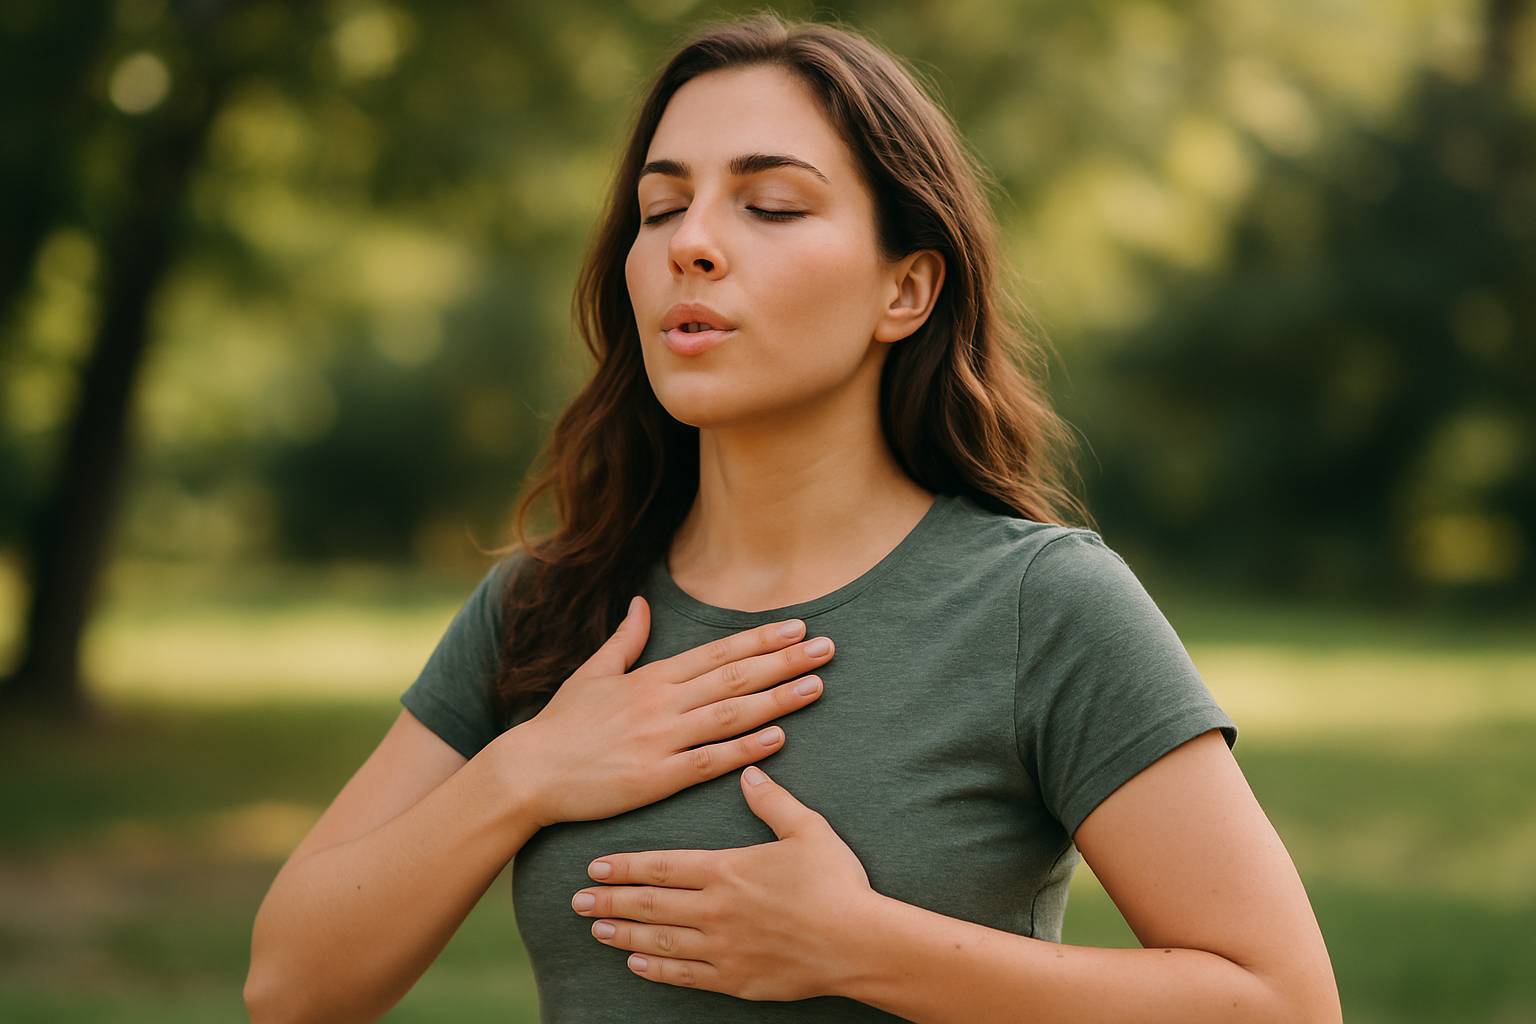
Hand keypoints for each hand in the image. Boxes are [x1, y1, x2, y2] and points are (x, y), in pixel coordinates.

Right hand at [513, 597, 835, 827]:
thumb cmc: (561, 725)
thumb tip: (642, 603)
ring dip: (777, 699)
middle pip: (735, 677)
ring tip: (817, 686)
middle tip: (827, 648)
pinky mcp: (655, 778)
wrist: (528, 772)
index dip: (761, 639)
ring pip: (731, 714)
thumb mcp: (592, 673)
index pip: (718, 652)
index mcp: (650, 677)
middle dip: (785, 661)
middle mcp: (661, 703)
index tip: (797, 626)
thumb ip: (625, 639)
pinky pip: (708, 761)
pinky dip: (745, 749)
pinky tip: (778, 738)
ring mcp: (660, 740)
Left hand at [571, 765, 877, 1001]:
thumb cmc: (836, 883)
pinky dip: (657, 969)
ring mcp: (722, 949)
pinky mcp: (736, 979)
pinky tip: (636, 964)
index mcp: (727, 870)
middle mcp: (715, 910)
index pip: (662, 866)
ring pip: (660, 941)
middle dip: (610, 900)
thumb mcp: (807, 829)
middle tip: (576, 901)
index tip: (595, 865)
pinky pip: (685, 974)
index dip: (625, 866)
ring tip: (596, 930)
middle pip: (650, 904)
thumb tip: (748, 772)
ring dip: (624, 935)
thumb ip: (772, 801)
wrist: (858, 942)